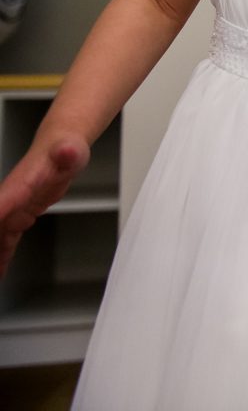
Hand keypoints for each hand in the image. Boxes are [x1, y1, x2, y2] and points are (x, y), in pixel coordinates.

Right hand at [0, 135, 89, 276]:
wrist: (62, 145)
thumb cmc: (66, 149)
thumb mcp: (70, 151)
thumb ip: (67, 153)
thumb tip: (67, 151)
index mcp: (18, 185)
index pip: (0, 204)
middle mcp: (9, 199)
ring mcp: (12, 209)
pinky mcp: (20, 216)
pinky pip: (6, 240)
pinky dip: (1, 256)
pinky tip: (0, 271)